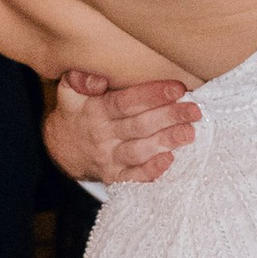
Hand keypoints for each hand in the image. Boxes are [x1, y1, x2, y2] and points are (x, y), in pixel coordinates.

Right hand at [46, 69, 200, 184]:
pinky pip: (133, 177)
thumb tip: (97, 79)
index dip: (152, 95)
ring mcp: (109, 159)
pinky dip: (150, 172)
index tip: (178, 88)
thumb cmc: (76, 113)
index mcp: (95, 112)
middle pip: (138, 126)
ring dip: (165, 142)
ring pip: (139, 151)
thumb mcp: (69, 92)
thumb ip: (79, 80)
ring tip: (189, 133)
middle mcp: (103, 136)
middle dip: (168, 117)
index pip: (125, 102)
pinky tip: (169, 161)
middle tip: (194, 110)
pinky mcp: (114, 178)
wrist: (62, 150)